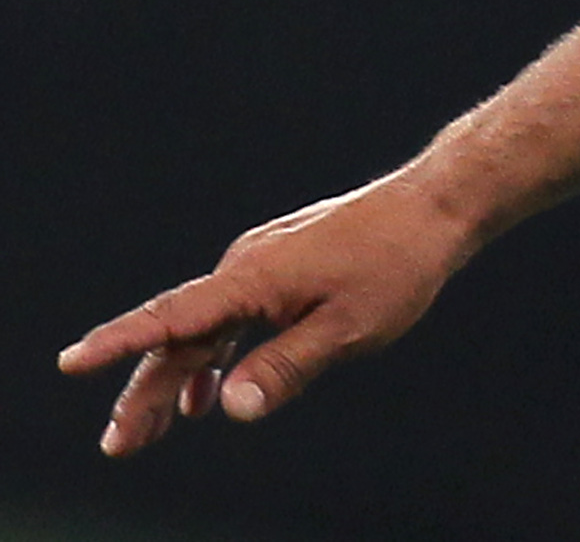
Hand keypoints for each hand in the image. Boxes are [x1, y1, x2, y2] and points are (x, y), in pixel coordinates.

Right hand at [57, 170, 475, 455]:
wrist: (435, 207)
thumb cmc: (398, 263)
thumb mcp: (348, 327)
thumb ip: (286, 366)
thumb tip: (229, 407)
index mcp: (254, 277)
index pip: (172, 317)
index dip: (118, 343)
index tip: (71, 363)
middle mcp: (248, 265)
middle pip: (182, 334)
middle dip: (146, 390)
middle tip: (118, 446)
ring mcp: (264, 263)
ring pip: (206, 328)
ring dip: (178, 378)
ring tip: (150, 432)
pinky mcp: (284, 267)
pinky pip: (234, 316)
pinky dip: (217, 355)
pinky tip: (209, 395)